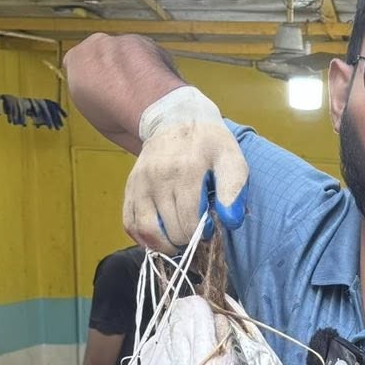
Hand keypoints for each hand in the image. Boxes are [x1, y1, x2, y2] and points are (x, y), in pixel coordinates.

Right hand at [123, 90, 248, 251]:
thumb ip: (234, 189)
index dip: (203, 233)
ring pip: (148, 231)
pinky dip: (144, 239)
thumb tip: (230, 220)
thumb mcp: (230, 158)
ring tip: (179, 239)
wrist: (174, 120)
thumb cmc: (208, 143)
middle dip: (188, 238)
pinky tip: (160, 237)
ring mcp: (140, 183)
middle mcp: (158, 177)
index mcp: (186, 171)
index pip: (190, 221)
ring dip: (166, 245)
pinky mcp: (130, 188)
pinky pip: (130, 224)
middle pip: (171, 229)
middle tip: (197, 232)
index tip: (210, 227)